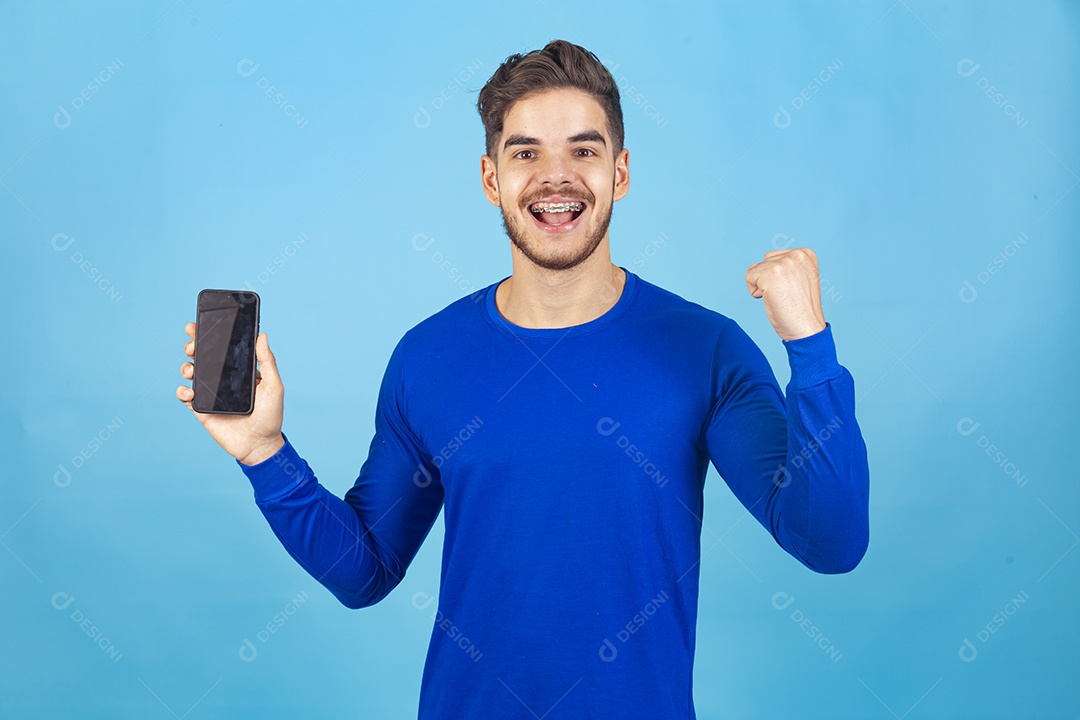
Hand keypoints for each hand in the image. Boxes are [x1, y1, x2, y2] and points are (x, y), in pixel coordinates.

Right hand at [176, 322, 284, 464]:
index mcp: (239, 370)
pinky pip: (185, 396)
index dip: (210, 335)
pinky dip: (182, 391)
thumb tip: (263, 335)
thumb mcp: (274, 386)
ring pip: (191, 372)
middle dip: (193, 346)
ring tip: (190, 368)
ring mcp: (211, 393)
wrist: (260, 445)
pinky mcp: (201, 409)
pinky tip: (190, 391)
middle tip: (192, 344)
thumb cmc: (271, 416)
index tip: (200, 324)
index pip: (223, 348)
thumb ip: (268, 361)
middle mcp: (223, 379)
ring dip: (186, 366)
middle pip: (203, 356)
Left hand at [745, 248, 826, 341]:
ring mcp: (784, 262)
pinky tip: (771, 300)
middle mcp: (797, 255)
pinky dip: (754, 291)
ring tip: (780, 298)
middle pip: (765, 261)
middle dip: (769, 280)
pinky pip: (749, 277)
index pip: (775, 257)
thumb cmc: (802, 310)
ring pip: (756, 269)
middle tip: (785, 296)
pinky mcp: (770, 272)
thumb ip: (789, 266)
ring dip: (762, 286)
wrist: (807, 329)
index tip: (792, 291)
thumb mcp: (800, 279)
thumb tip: (768, 263)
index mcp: (806, 254)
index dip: (778, 278)